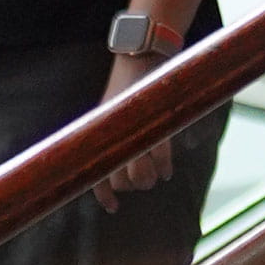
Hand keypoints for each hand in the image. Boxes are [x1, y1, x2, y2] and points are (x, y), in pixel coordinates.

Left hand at [94, 54, 175, 210]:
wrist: (140, 56)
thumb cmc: (126, 87)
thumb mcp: (111, 112)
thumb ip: (111, 137)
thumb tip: (117, 171)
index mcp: (99, 134)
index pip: (97, 174)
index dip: (104, 195)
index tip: (114, 208)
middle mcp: (113, 135)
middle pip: (122, 180)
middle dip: (134, 184)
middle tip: (143, 178)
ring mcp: (133, 131)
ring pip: (141, 174)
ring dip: (150, 178)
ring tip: (155, 174)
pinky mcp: (154, 124)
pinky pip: (161, 154)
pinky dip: (165, 166)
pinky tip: (167, 172)